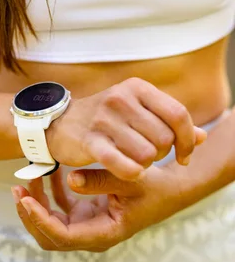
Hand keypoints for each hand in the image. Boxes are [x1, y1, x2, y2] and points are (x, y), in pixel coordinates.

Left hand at [11, 164, 187, 251]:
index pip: (63, 236)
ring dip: (36, 204)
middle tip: (18, 190)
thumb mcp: (130, 180)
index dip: (40, 220)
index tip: (26, 200)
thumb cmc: (153, 187)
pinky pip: (60, 208)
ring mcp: (87, 225)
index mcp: (103, 234)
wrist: (169, 190)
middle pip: (49, 235)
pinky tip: (47, 171)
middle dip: (30, 215)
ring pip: (50, 223)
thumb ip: (101, 180)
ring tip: (28, 177)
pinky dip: (49, 193)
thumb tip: (70, 181)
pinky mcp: (86, 214)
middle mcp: (92, 235)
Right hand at [46, 77, 205, 180]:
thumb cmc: (105, 120)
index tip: (184, 156)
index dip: (187, 140)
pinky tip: (131, 173)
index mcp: (137, 88)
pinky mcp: (90, 141)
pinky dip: (131, 173)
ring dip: (145, 165)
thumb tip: (202, 137)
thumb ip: (169, 122)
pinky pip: (122, 164)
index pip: (178, 115)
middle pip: (164, 138)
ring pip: (147, 154)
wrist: (58, 124)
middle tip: (150, 157)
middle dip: (162, 154)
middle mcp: (121, 99)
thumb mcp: (138, 112)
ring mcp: (104, 119)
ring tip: (134, 162)